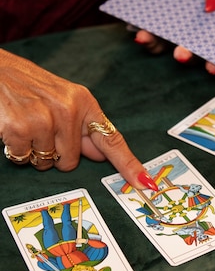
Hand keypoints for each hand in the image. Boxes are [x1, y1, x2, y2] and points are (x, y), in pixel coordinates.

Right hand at [0, 49, 157, 189]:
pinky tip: (11, 129)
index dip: (129, 165)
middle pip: (71, 162)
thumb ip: (82, 128)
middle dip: (54, 154)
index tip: (145, 183)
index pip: (111, 140)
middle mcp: (67, 109)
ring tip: (25, 126)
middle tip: (40, 130)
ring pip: (46, 163)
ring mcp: (44, 118)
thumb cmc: (28, 87)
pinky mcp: (19, 126)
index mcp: (83, 102)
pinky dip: (15, 151)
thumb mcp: (62, 99)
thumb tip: (99, 154)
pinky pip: (24, 159)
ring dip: (33, 153)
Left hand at [134, 0, 214, 75]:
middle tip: (212, 68)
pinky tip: (143, 36)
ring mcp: (183, 41)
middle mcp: (207, 42)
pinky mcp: (161, 37)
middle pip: (211, 58)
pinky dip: (148, 41)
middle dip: (212, 65)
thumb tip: (213, 4)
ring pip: (184, 55)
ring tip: (180, 54)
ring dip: (182, 57)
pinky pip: (155, 43)